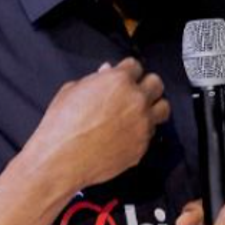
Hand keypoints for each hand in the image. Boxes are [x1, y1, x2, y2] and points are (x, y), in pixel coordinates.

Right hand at [27, 58, 170, 189]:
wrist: (60, 159)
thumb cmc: (61, 126)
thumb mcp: (72, 90)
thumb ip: (96, 79)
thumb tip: (106, 72)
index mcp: (118, 81)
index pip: (136, 65)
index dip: (127, 70)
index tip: (123, 76)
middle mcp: (136, 100)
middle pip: (156, 83)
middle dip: (145, 85)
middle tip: (134, 91)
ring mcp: (142, 124)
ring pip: (163, 107)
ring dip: (153, 106)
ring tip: (140, 111)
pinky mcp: (142, 146)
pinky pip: (151, 132)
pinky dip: (143, 130)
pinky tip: (128, 132)